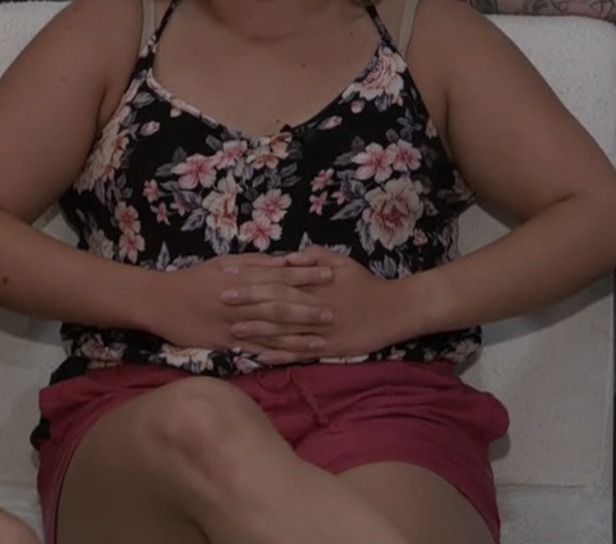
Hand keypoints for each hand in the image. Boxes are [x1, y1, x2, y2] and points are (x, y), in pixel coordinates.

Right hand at [146, 253, 333, 357]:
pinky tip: (291, 359)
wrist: (162, 301)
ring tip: (322, 342)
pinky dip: (273, 354)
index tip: (330, 274)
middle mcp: (242, 302)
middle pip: (280, 306)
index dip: (306, 276)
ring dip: (298, 338)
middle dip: (308, 310)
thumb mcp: (227, 262)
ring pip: (270, 332)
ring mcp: (234, 325)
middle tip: (334, 312)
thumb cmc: (196, 278)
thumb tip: (285, 261)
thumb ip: (257, 263)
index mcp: (244, 279)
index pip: (281, 276)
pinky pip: (253, 350)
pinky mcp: (225, 343)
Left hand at [222, 245, 409, 362]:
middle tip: (220, 299)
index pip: (277, 279)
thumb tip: (288, 256)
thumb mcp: (344, 262)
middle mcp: (316, 307)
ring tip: (232, 331)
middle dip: (248, 302)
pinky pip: (300, 354)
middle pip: (276, 303)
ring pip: (285, 331)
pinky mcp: (329, 349)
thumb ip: (315, 257)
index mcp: (317, 284)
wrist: (395, 310)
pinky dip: (279, 356)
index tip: (229, 274)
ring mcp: (322, 330)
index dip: (252, 277)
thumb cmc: (367, 284)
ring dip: (257, 332)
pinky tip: (259, 358)